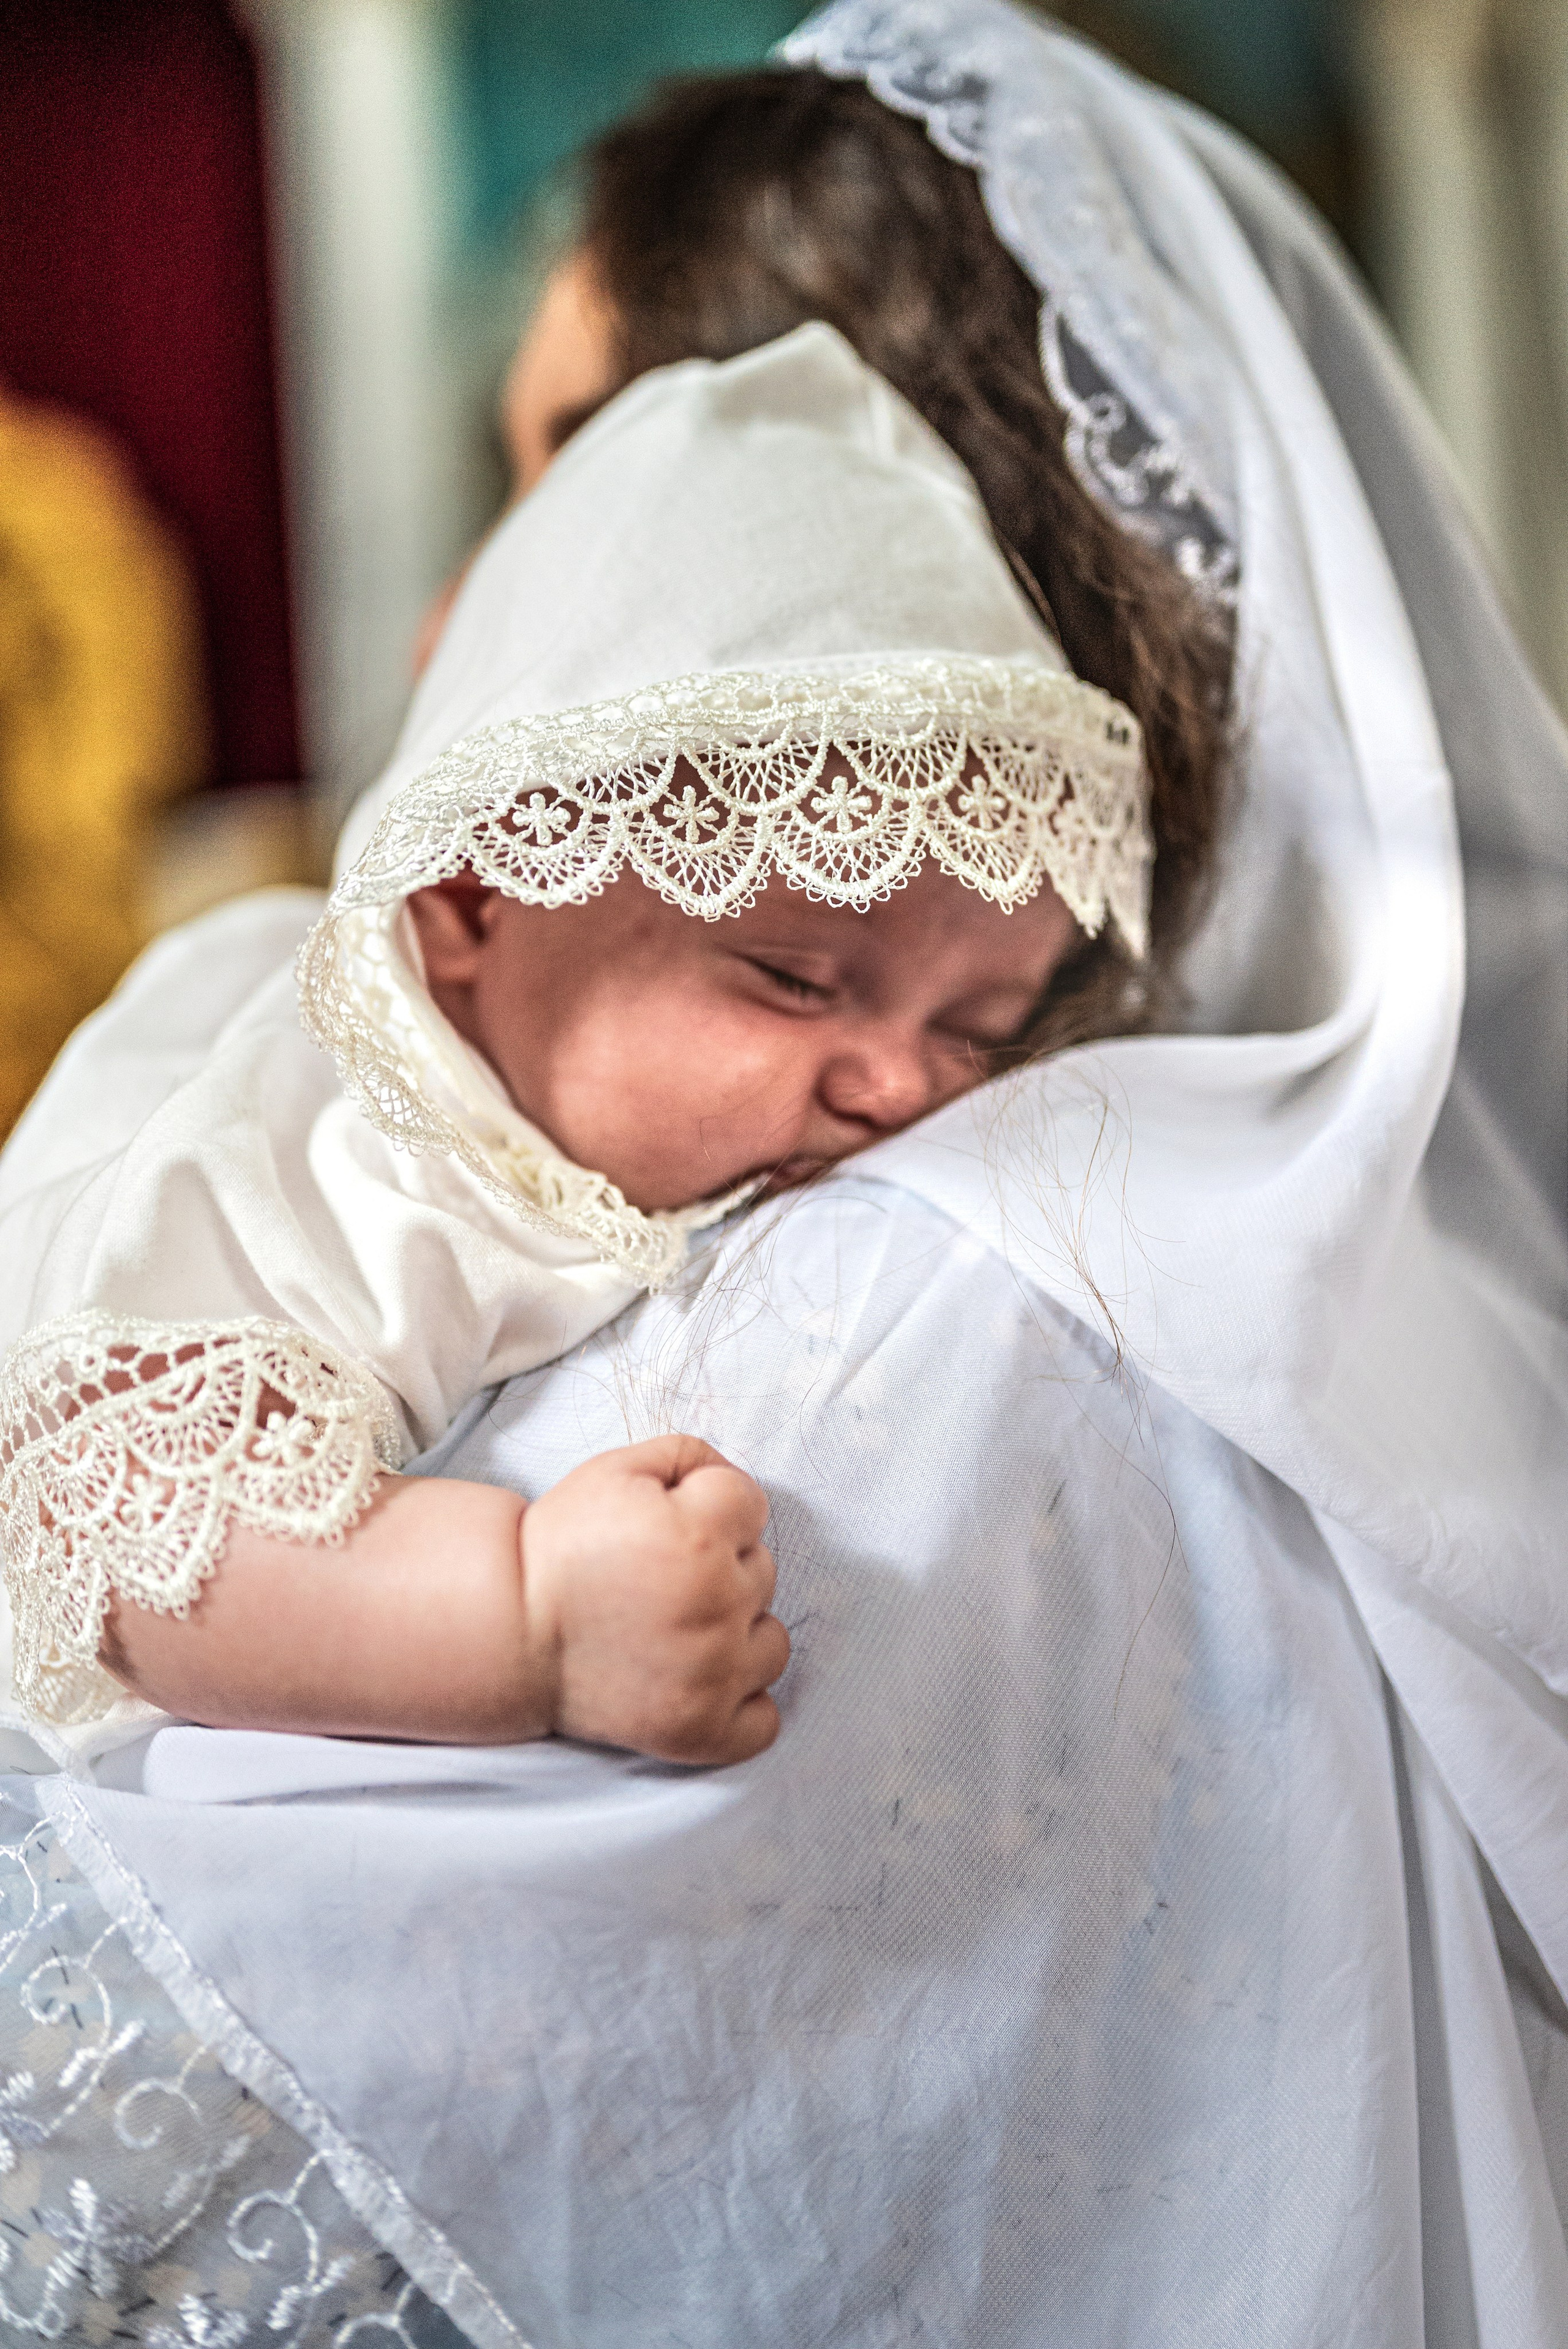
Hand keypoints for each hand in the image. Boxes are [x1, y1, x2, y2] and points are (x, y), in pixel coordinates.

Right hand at [520, 1434, 788, 1763]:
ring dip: (738, 1632)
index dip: (707, 1506)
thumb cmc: (563, 1546)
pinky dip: (741, 1704)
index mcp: (699, 1535)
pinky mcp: (700, 1729)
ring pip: (770, 1641)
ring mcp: (713, 1674)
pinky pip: (765, 1721)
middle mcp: (715, 1605)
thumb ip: (688, 1457)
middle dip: (720, 1565)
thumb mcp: (616, 1470)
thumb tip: (732, 1480)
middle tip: (659, 1579)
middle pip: (762, 1570)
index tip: (668, 1526)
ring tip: (679, 1629)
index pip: (750, 1503)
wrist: (510, 1630)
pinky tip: (702, 1681)